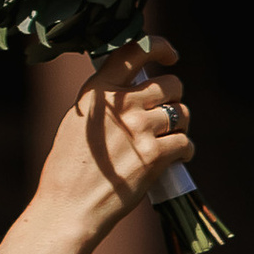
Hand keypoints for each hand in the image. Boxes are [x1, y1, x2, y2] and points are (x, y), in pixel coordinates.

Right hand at [0, 42, 195, 253]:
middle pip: (170, 84)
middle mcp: (121, 105)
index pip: (135, 51)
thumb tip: (134, 87)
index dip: (160, 47)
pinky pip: (185, 142)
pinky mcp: (155, 156)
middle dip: (173, 97)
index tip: (170, 55)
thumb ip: (103, 100)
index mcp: (98, 91)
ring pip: (182, 113)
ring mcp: (140, 129)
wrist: (69, 207)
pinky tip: (176, 158)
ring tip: (168, 139)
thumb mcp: (77, 121)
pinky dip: (185, 150)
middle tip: (164, 115)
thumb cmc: (68, 167)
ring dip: (180, 125)